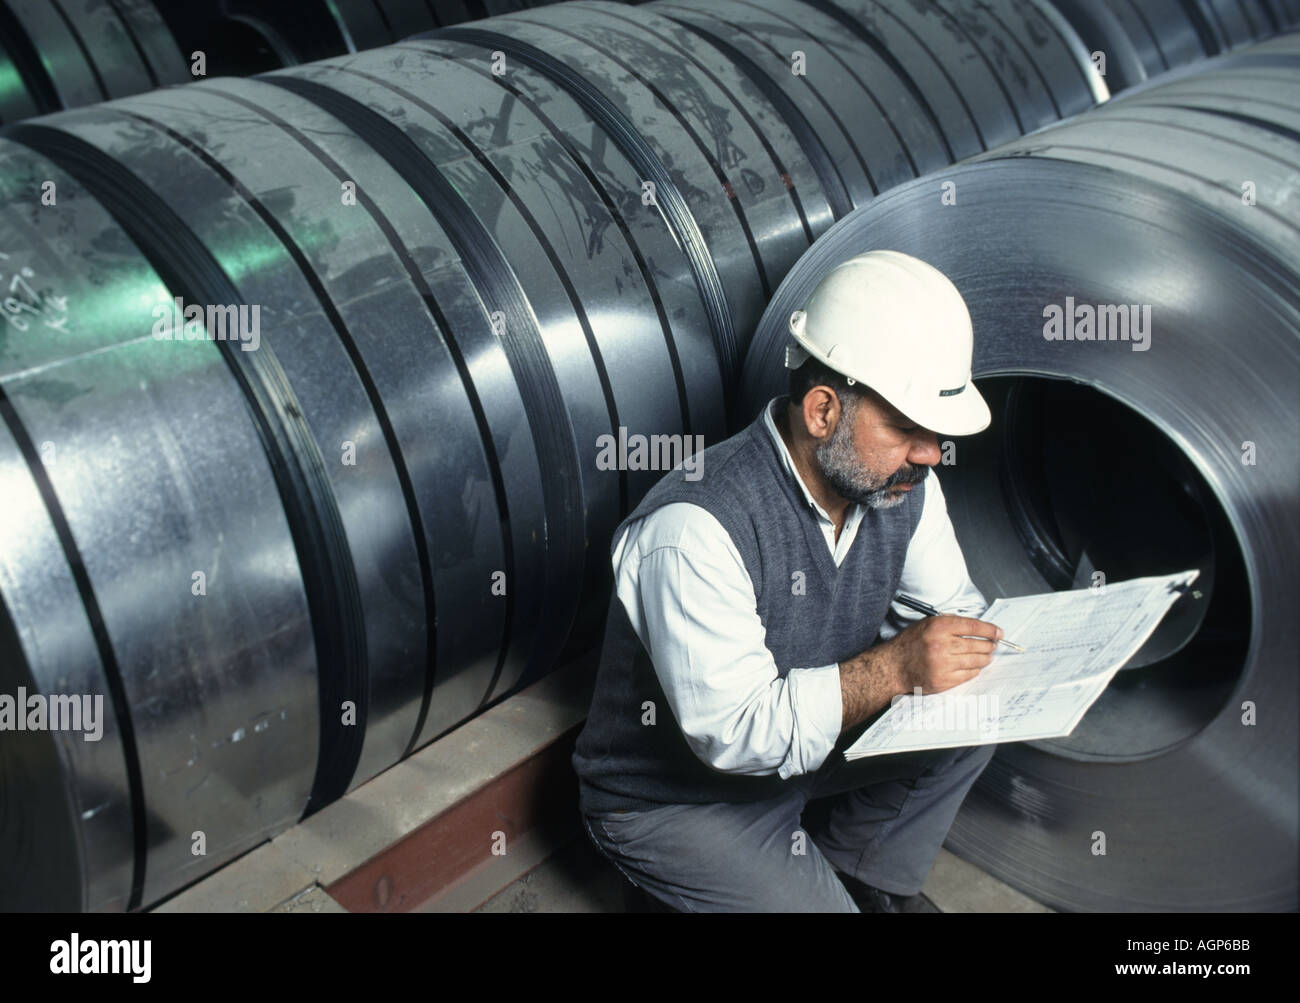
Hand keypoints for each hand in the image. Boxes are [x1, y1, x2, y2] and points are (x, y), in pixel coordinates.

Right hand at [886, 615, 1001, 694]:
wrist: (893, 667)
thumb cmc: (909, 644)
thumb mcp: (926, 624)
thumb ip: (949, 624)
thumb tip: (977, 628)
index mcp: (938, 627)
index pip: (973, 626)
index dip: (990, 630)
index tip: (999, 633)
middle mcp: (942, 645)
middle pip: (978, 644)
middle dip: (990, 645)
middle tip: (993, 645)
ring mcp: (944, 664)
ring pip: (976, 660)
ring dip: (985, 658)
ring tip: (986, 656)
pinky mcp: (944, 681)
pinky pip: (969, 675)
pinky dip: (975, 670)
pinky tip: (974, 667)